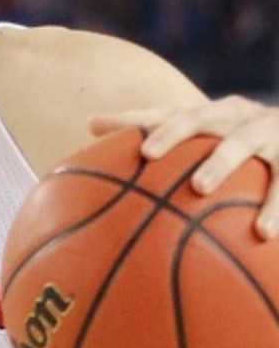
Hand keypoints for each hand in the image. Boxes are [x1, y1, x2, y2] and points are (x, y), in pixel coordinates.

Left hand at [91, 95, 278, 237]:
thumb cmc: (236, 135)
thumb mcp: (201, 130)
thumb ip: (150, 125)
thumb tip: (88, 122)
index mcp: (210, 113)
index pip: (173, 114)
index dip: (152, 126)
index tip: (137, 150)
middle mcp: (237, 116)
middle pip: (201, 117)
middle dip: (176, 131)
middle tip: (151, 154)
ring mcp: (269, 133)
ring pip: (243, 145)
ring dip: (221, 164)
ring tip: (201, 188)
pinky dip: (277, 207)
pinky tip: (265, 234)